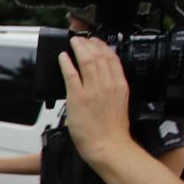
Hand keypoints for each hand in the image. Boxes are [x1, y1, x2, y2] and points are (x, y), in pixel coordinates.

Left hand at [58, 37, 132, 167]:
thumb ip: (111, 91)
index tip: (97, 41)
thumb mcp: (119, 104)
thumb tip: (102, 83)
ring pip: (86, 61)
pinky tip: (63, 57)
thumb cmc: (112, 131)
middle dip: (89, 44)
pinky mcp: (78, 97)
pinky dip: (66, 63)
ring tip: (73, 42)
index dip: (104, 47)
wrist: (108, 146)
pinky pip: (71, 74)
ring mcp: (92, 89)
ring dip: (78, 49)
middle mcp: (107, 84)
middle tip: (82, 38)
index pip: (113, 59)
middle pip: (99, 56)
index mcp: (120, 85)